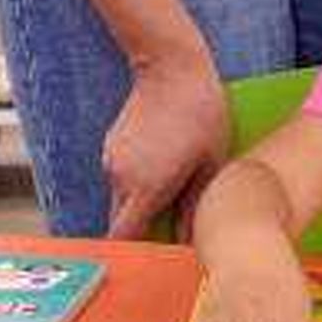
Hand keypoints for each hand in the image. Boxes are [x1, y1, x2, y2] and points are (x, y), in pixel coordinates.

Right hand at [103, 47, 229, 239]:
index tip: (159, 255)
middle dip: (142, 230)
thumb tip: (190, 241)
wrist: (170, 65)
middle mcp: (120, 178)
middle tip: (173, 225)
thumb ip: (196, 206)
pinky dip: (137, 180)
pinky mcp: (110, 145)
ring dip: (141, 201)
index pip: (125, 240)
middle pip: (121, 223)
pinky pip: (121, 176)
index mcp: (146, 188)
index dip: (139, 253)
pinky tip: (163, 160)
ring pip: (121, 198)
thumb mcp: (211, 161)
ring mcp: (111, 160)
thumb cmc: (201, 111)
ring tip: (175, 183)